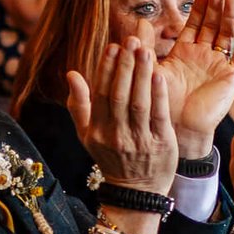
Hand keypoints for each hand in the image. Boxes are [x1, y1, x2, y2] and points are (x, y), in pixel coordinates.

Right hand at [64, 41, 177, 195]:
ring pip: (139, 103)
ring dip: (142, 75)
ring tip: (145, 50)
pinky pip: (159, 115)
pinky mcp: (161, 145)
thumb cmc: (111, 157)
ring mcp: (139, 141)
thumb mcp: (87, 135)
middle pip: (120, 96)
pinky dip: (158, 94)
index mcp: (97, 132)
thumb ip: (78, 104)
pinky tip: (159, 74)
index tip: (113, 46)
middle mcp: (116, 136)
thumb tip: (72, 74)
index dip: (107, 69)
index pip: (101, 94)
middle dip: (125, 66)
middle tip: (131, 41)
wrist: (136, 192)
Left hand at [158, 0, 233, 157]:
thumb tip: (138, 20)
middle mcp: (204, 56)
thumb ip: (145, 45)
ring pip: (228, 34)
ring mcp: (219, 64)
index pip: (195, 24)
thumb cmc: (161, 102)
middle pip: (214, 25)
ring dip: (231, 16)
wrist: (176, 127)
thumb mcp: (150, 69)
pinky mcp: (231, 76)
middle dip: (217, 7)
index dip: (200, 9)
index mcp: (185, 52)